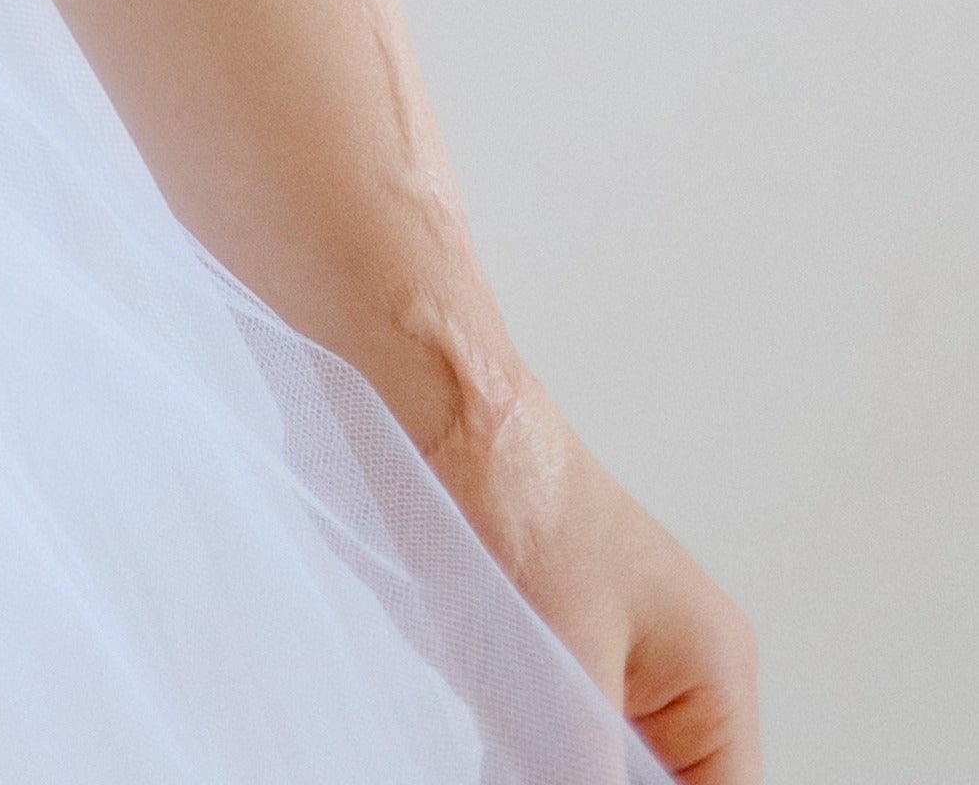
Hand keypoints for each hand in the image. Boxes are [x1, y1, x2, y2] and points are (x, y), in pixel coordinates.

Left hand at [430, 378, 759, 780]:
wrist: (442, 410)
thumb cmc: (512, 507)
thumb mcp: (561, 669)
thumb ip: (587, 770)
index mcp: (715, 672)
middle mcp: (687, 673)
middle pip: (674, 783)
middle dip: (608, 782)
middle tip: (536, 762)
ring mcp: (627, 663)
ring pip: (617, 767)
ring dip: (566, 766)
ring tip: (518, 745)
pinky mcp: (568, 654)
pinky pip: (573, 741)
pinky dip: (542, 756)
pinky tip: (505, 749)